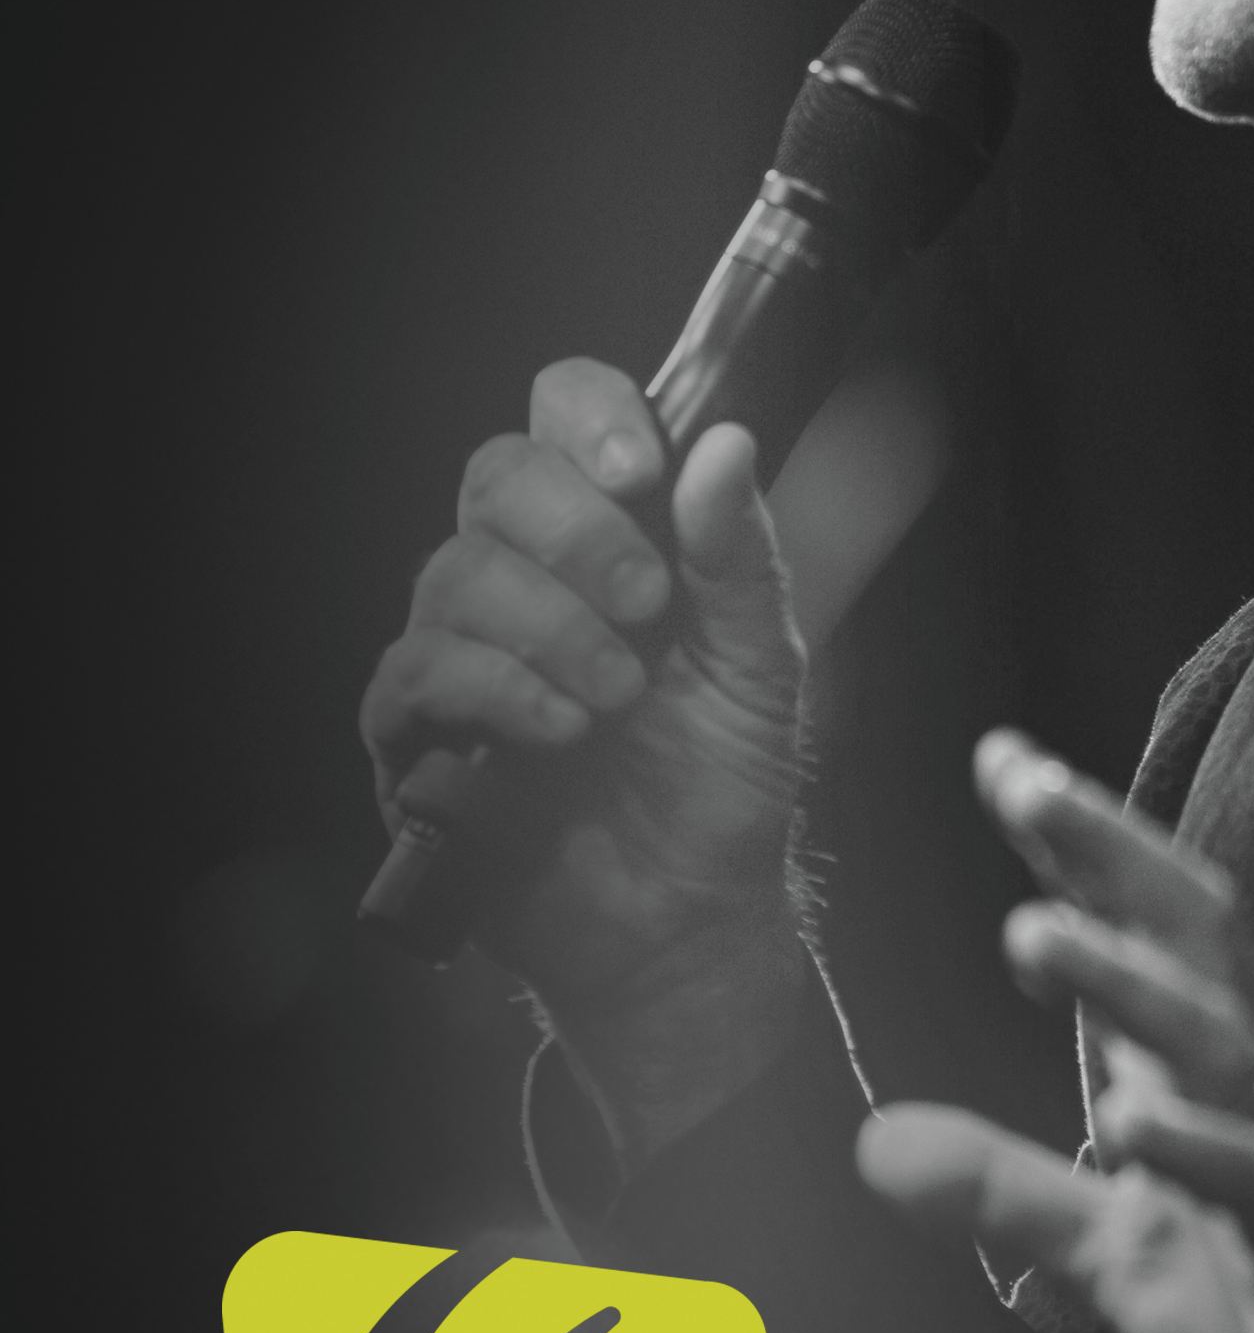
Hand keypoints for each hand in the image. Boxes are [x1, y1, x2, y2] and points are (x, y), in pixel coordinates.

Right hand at [359, 359, 812, 1154]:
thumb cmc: (719, 782)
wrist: (687, 915)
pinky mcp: (413, 735)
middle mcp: (521, 575)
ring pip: (456, 574)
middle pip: (496, 477)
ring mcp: (459, 650)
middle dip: (576, 530)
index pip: (563, 417)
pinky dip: (497, 692)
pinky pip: (416, 673)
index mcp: (607, 536)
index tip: (639, 468)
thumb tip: (726, 443)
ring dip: (551, 628)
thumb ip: (740, 559)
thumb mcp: (760, 665)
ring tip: (619, 698)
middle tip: (645, 604)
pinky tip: (561, 732)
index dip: (590, 418)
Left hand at [856, 733, 1253, 1332]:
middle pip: (1193, 940)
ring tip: (1035, 932)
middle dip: (1115, 855)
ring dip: (1130, 985)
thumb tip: (875, 1143)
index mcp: (1198, 1070)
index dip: (1084, 844)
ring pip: (1221, 1045)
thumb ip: (1004, 1190)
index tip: (1005, 757)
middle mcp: (1250, 1085)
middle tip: (1030, 785)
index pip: (1145, 930)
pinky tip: (1130, 1123)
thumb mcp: (1109, 1247)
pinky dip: (1200, 1149)